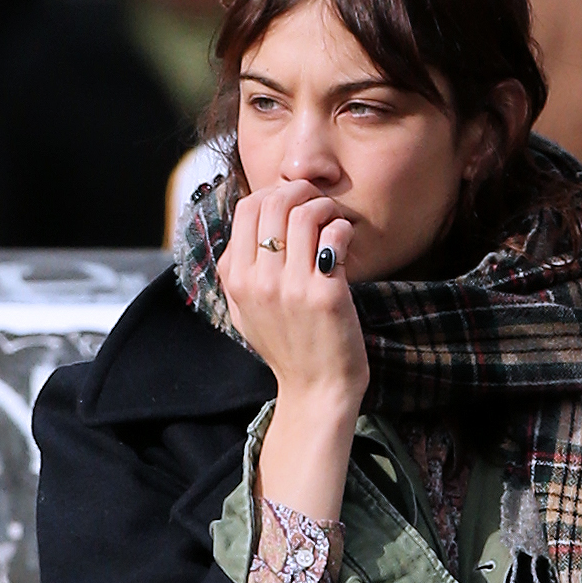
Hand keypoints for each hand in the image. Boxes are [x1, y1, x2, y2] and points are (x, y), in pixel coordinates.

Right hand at [217, 181, 368, 518]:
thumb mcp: (244, 313)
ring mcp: (292, 289)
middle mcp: (260, 282)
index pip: (246, 209)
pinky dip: (343, 229)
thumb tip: (243, 226)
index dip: (271, 193)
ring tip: (333, 220)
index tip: (290, 202)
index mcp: (236, 281)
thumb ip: (236, 271)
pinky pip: (333, 237)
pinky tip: (345, 240)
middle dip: (299, 192)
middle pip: (273, 203)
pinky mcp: (326, 296)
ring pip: (304, 214)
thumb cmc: (285, 348)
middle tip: (317, 202)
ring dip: (324, 208)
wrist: (316, 390)